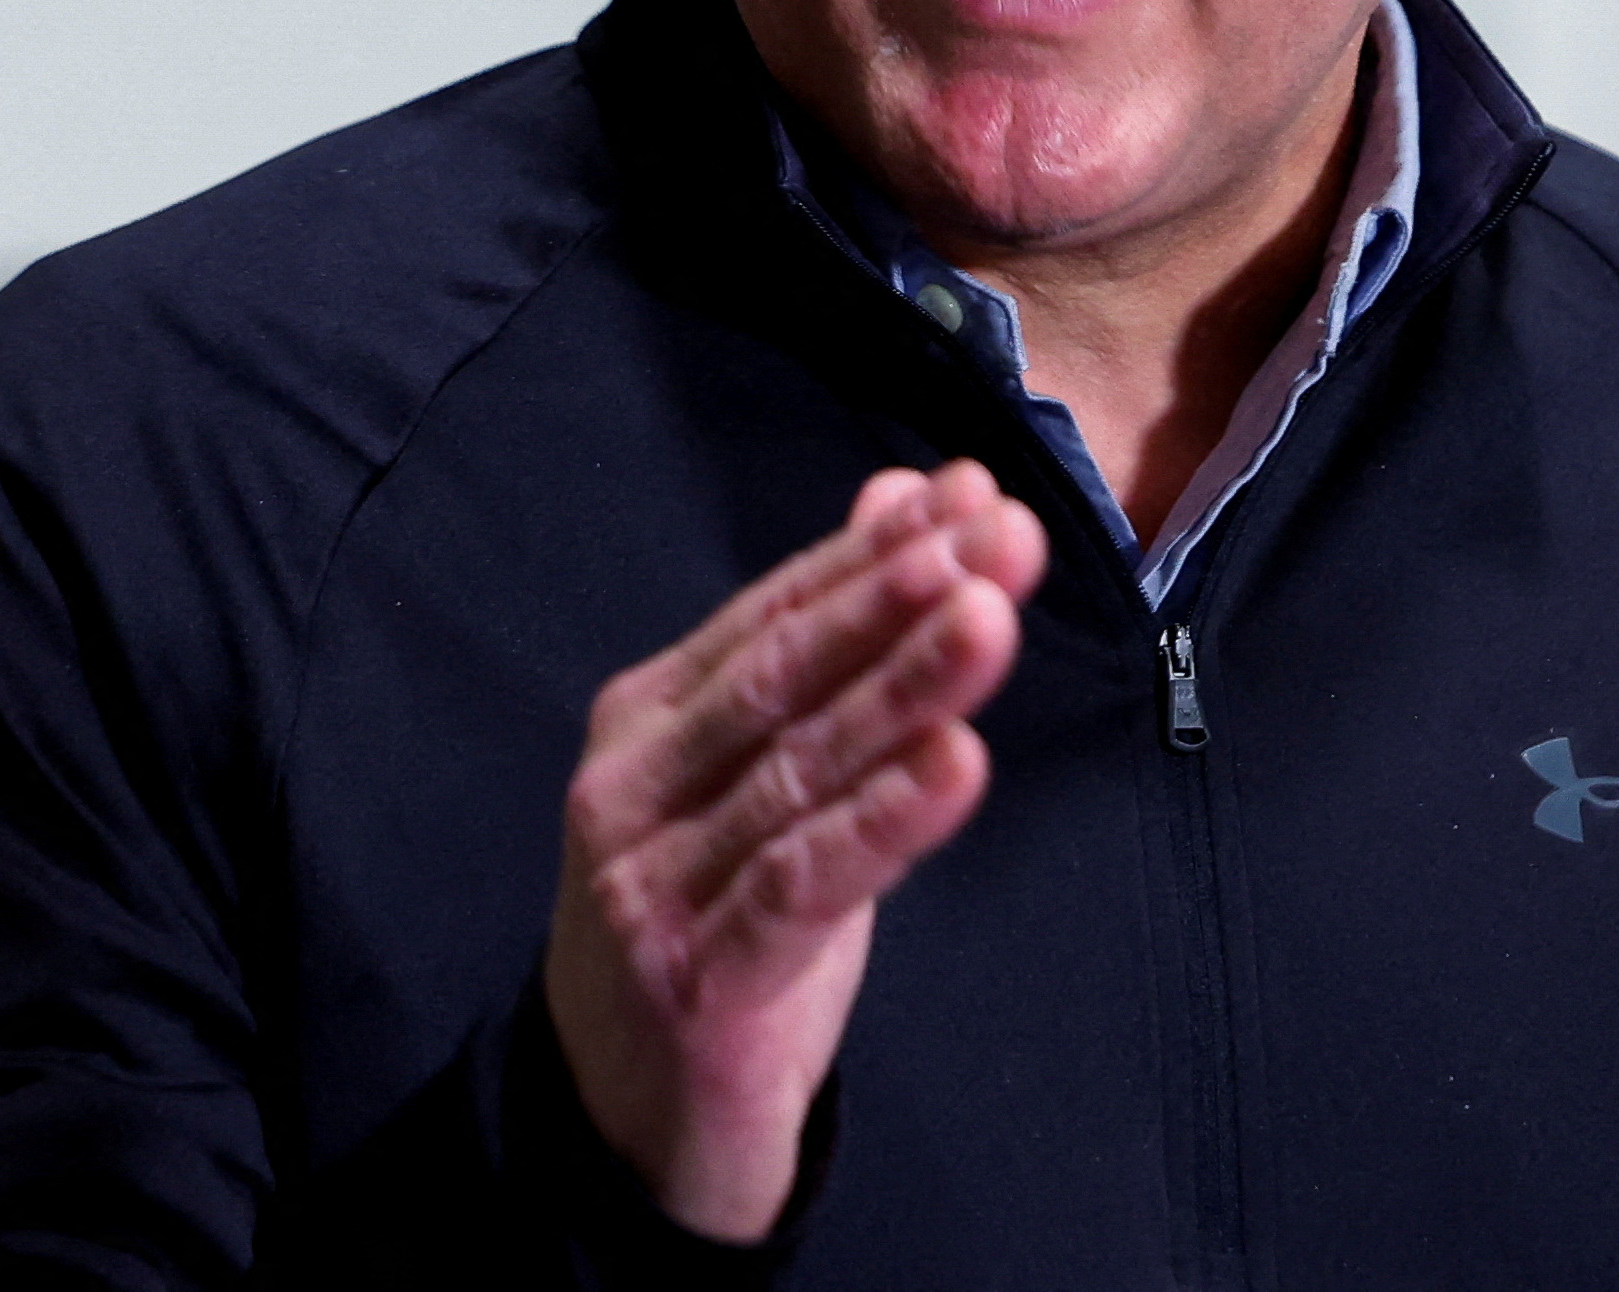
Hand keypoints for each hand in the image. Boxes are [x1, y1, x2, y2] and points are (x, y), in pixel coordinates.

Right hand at [544, 460, 1046, 1241]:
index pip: (774, 612)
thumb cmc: (717, 926)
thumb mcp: (770, 784)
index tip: (974, 491)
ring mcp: (651, 883)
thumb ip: (833, 652)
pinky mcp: (695, 977)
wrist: (626, 1127)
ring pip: (797, 768)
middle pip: (782, 674)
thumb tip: (908, 500)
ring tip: (990, 621)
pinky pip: (802, 883)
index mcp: (649, 721)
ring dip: (903, 686)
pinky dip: (883, 820)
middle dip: (898, 595)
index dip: (876, 550)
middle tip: (993, 535)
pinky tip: (955, 765)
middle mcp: (632, 787)